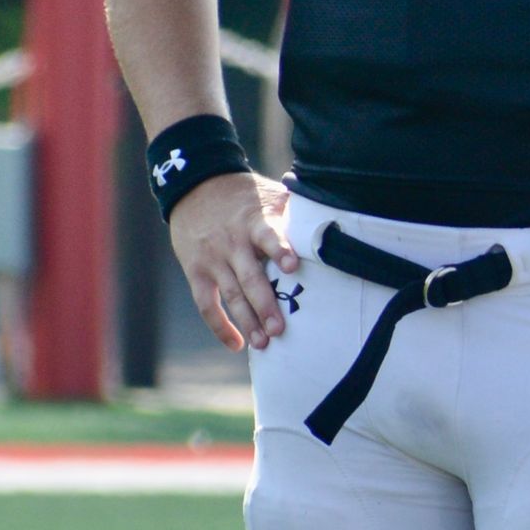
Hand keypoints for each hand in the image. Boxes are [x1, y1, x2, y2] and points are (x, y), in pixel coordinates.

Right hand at [171, 173, 298, 349]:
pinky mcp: (196, 270)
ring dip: (247, 321)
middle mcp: (233, 241)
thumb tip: (334, 223)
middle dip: (265, 304)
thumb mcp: (268, 194)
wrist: (194, 184)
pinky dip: (220, 326)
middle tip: (280, 329)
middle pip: (249, 276)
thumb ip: (293, 210)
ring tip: (264, 343)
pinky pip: (206, 303)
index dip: (280, 249)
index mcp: (255, 221)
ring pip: (230, 294)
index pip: (268, 235)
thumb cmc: (244, 196)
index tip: (292, 266)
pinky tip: (237, 345)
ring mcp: (213, 258)